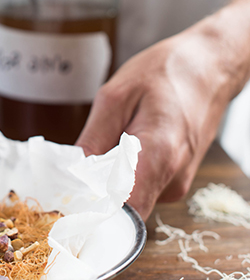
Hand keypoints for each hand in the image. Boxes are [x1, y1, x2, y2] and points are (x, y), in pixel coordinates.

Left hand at [76, 11, 249, 219]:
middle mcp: (172, 179)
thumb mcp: (116, 96)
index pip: (123, 211)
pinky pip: (140, 187)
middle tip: (84, 155)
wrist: (209, 68)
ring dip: (110, 176)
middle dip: (95, 188)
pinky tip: (128, 142)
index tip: (71, 194)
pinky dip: (125, 170)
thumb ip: (94, 139)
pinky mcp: (175, 180)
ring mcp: (176, 183)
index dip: (92, 209)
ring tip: (114, 138)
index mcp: (159, 156)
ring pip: (129, 197)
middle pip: (121, 206)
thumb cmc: (165, 73)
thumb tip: (73, 174)